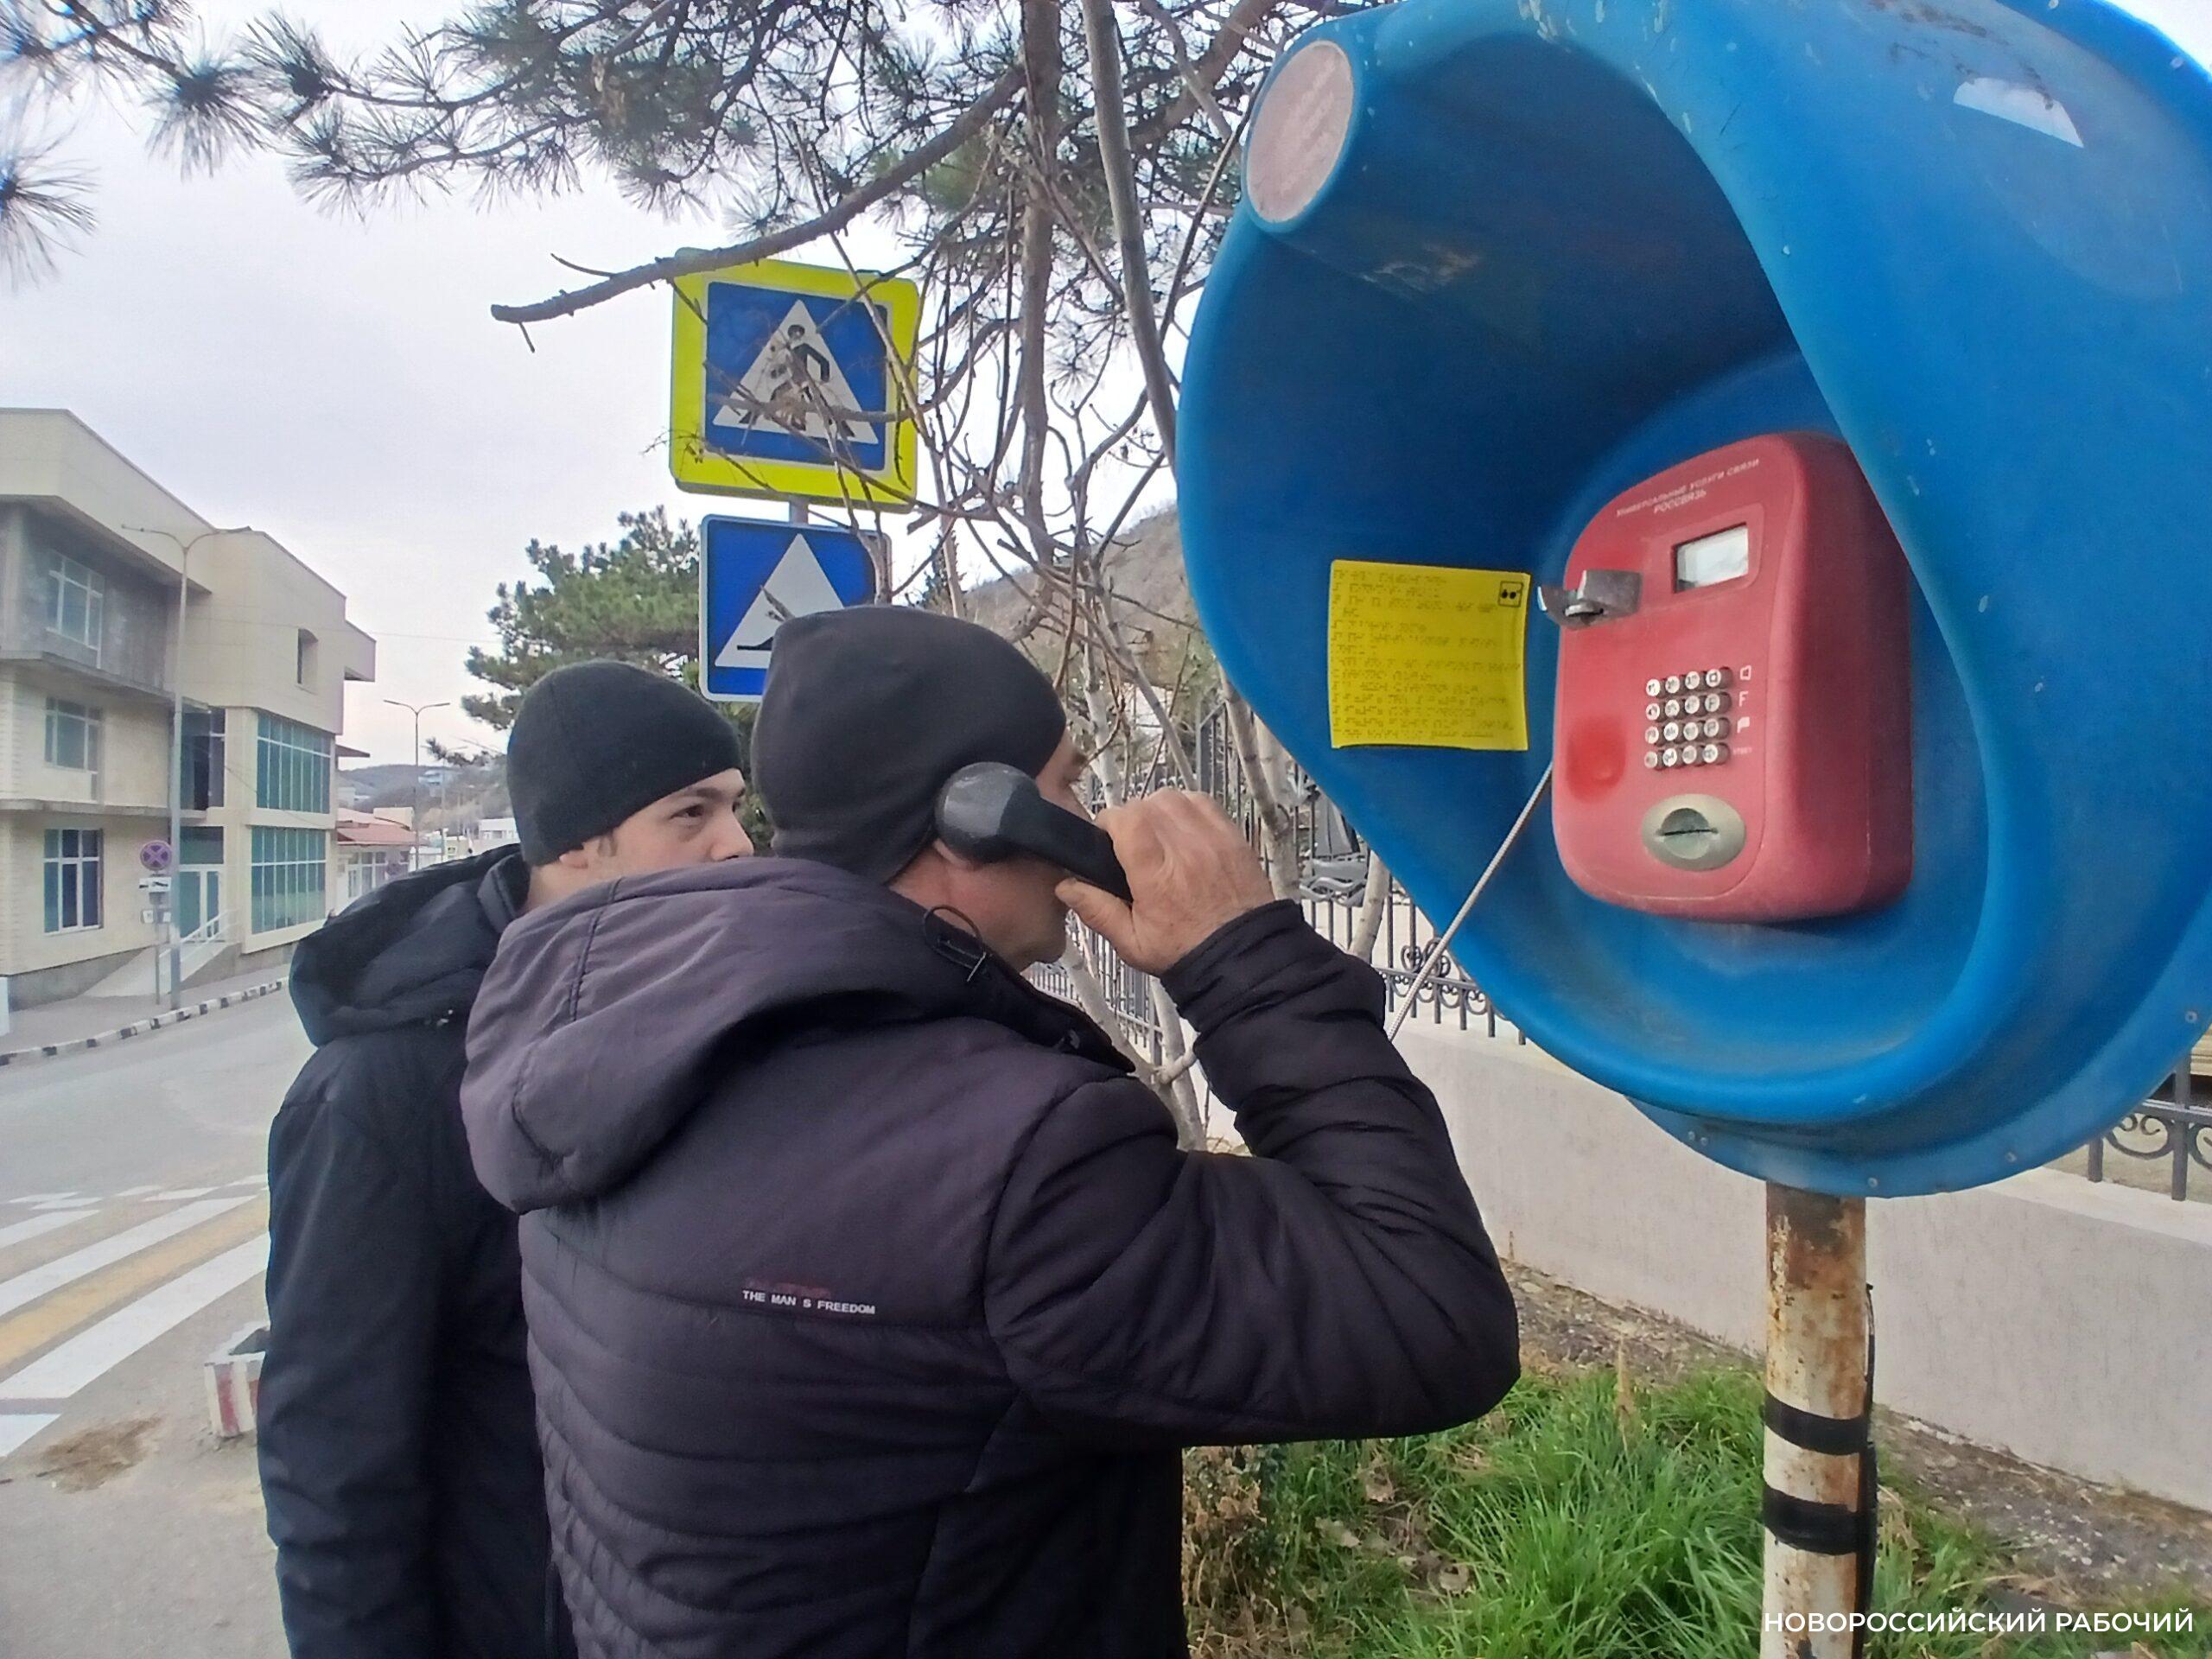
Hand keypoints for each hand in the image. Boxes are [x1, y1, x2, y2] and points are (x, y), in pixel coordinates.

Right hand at [1056, 791, 1275, 975]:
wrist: (1241, 956)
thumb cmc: (1183, 950)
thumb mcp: (1132, 942)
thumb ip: (1097, 911)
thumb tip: (1065, 886)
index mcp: (1155, 874)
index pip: (1126, 819)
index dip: (1110, 823)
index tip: (1107, 840)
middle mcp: (1184, 848)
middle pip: (1146, 804)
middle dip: (1131, 818)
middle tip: (1131, 845)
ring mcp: (1212, 837)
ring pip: (1173, 798)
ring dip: (1157, 810)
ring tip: (1156, 837)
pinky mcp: (1232, 835)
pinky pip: (1201, 802)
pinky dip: (1186, 809)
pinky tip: (1181, 831)